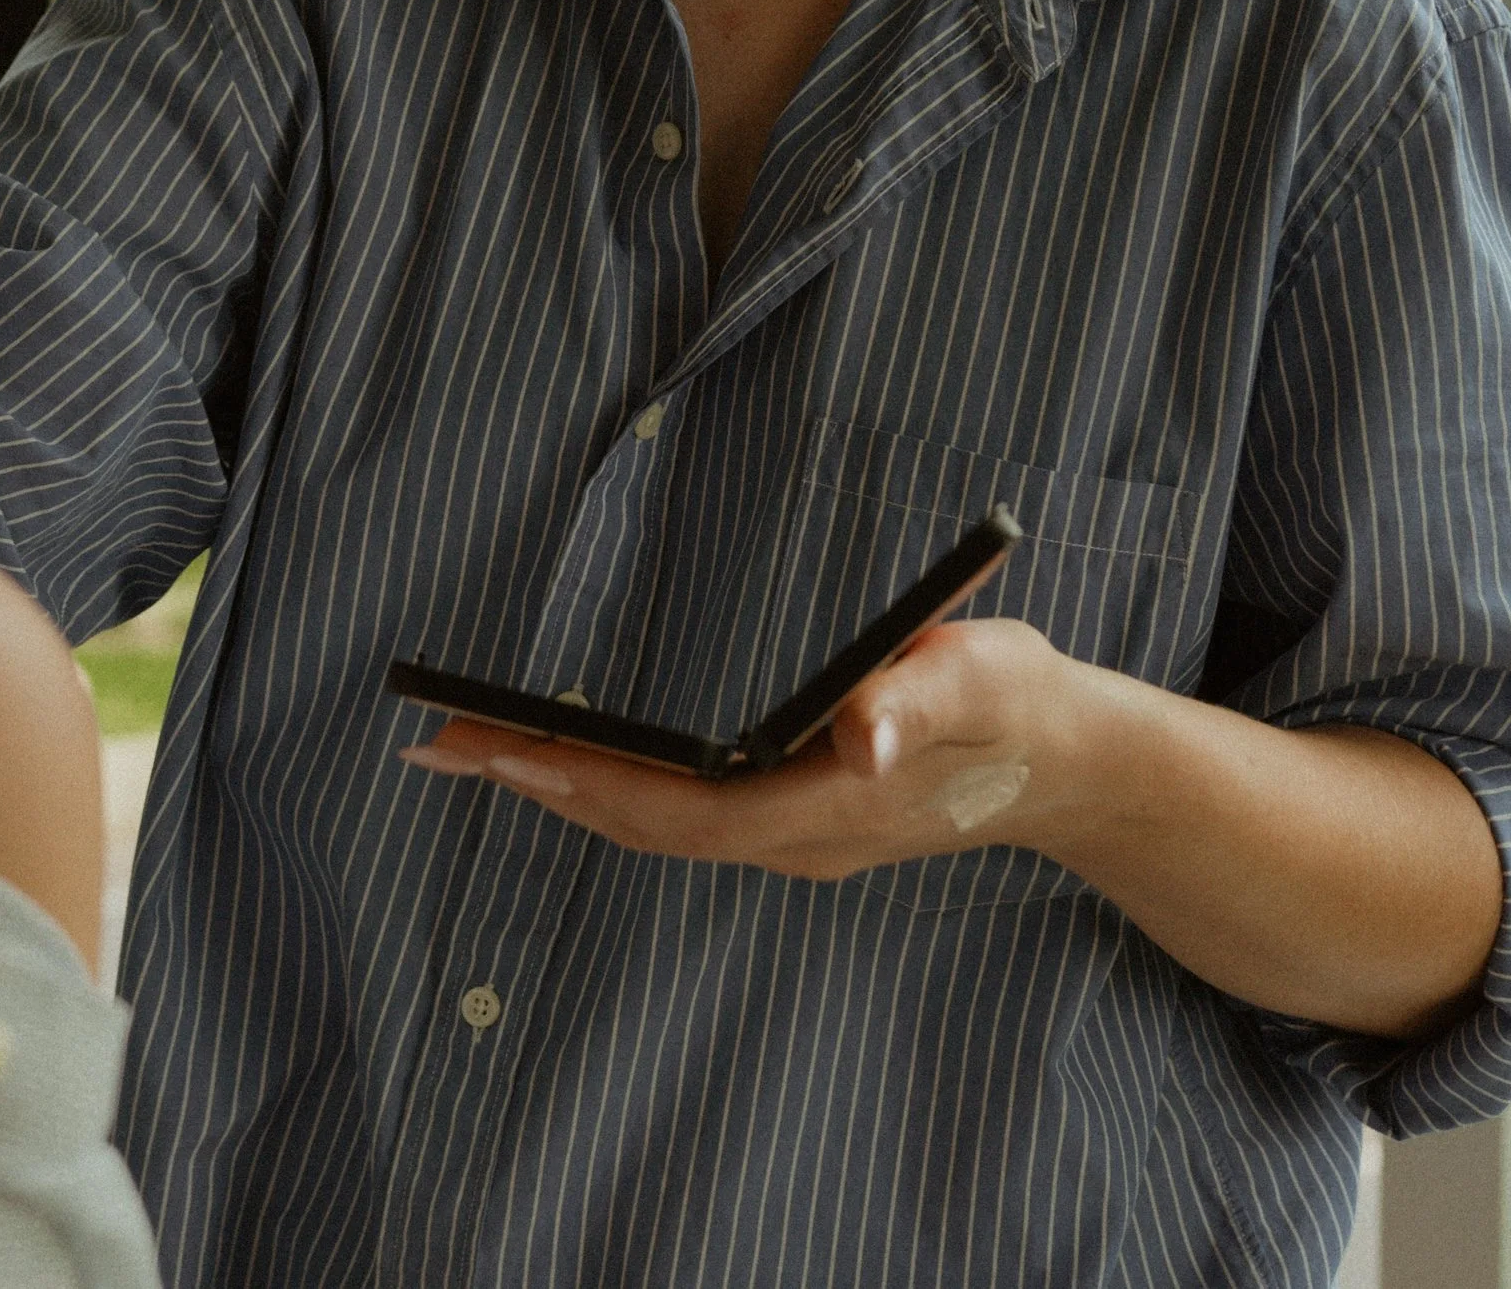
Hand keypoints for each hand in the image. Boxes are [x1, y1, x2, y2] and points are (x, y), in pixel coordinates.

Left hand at [397, 617, 1096, 881]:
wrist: (1073, 763)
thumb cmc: (1023, 702)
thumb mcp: (987, 673)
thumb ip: (926, 694)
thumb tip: (863, 722)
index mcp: (830, 807)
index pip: (686, 809)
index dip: (593, 785)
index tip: (507, 750)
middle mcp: (799, 837)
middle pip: (648, 826)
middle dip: (541, 785)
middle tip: (438, 743)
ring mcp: (795, 836)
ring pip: (657, 828)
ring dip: (562, 789)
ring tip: (474, 750)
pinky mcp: (796, 818)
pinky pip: (681, 816)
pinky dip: (612, 790)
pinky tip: (570, 764)